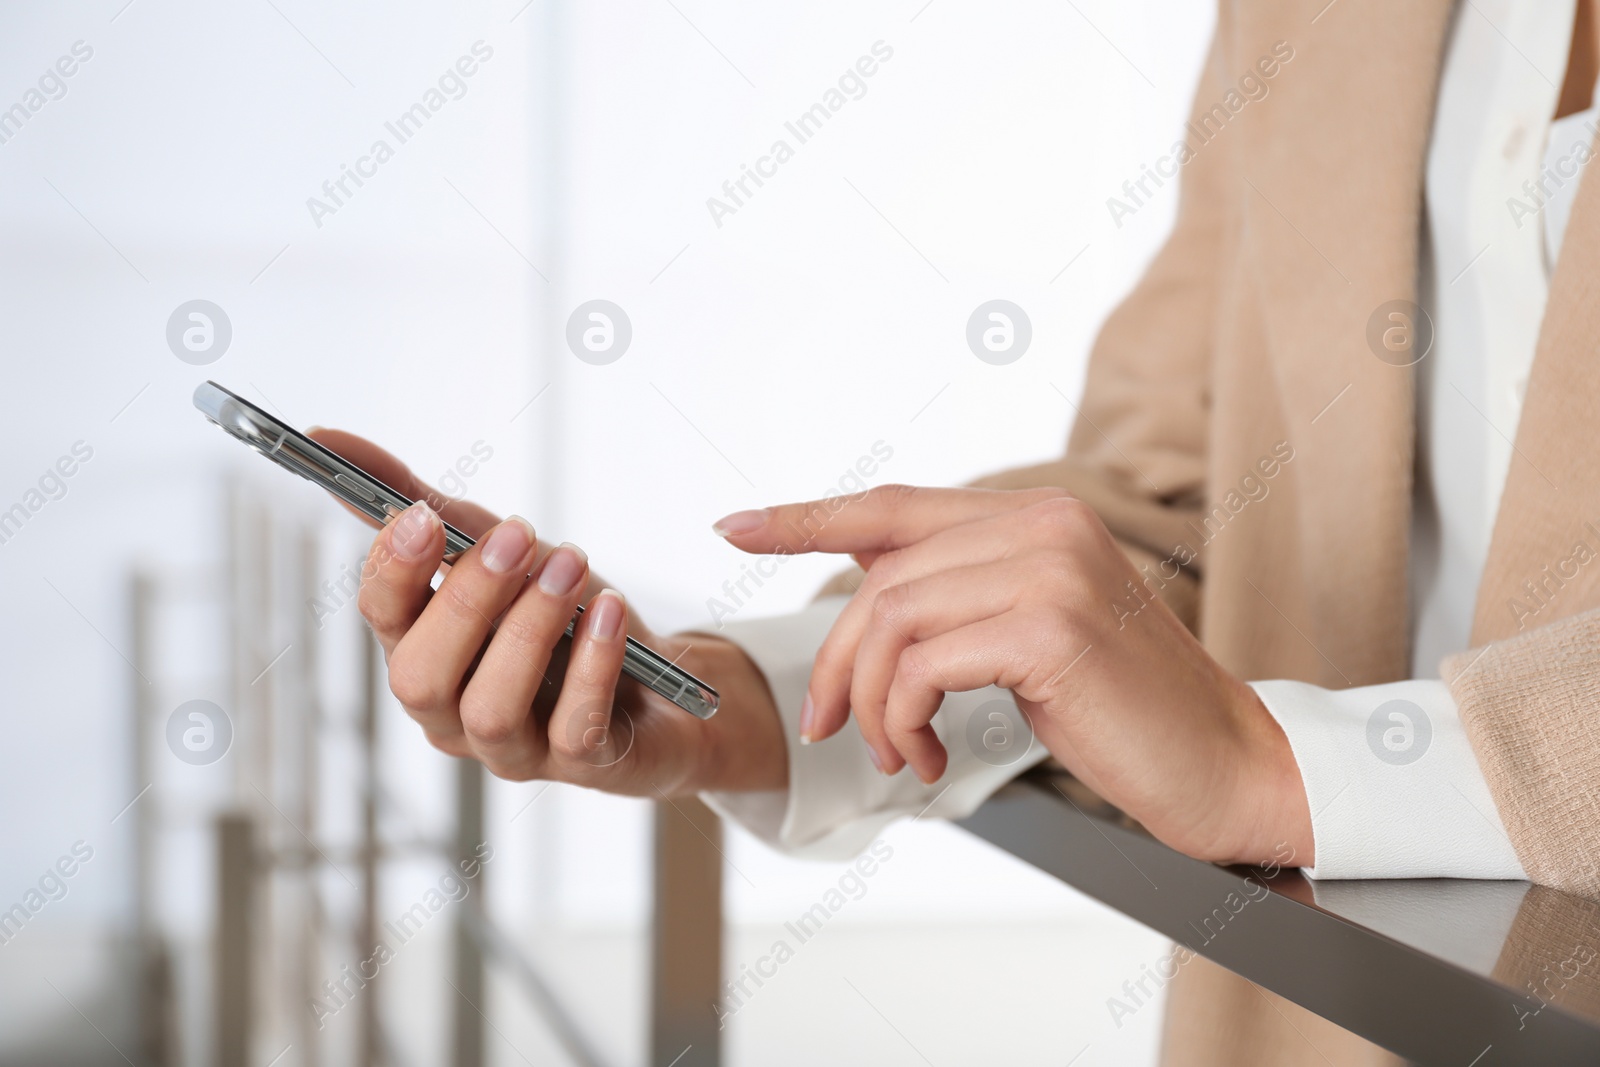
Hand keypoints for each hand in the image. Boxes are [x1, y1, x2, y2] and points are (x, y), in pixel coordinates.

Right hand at [307, 430, 787, 796]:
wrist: (666, 681)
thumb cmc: (565, 615)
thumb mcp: (500, 549)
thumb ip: (421, 502)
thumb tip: (324, 438)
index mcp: (424, 654)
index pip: (381, 621)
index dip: (393, 572)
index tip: (424, 518)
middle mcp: (454, 713)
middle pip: (420, 677)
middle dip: (467, 600)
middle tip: (519, 534)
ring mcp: (515, 749)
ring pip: (490, 709)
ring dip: (530, 629)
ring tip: (571, 566)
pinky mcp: (584, 765)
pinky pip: (575, 730)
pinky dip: (593, 666)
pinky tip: (611, 613)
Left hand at [714, 485, 1311, 865]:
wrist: (1221, 764)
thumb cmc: (1121, 709)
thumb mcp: (1029, 634)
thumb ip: (958, 597)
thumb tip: (864, 593)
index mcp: (1035, 517)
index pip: (894, 506)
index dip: (806, 516)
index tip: (736, 527)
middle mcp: (1043, 524)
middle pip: (880, 578)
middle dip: (835, 661)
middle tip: (828, 725)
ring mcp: (1050, 569)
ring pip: (890, 619)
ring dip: (869, 700)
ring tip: (895, 750)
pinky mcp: (1051, 627)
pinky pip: (922, 665)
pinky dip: (902, 718)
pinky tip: (926, 755)